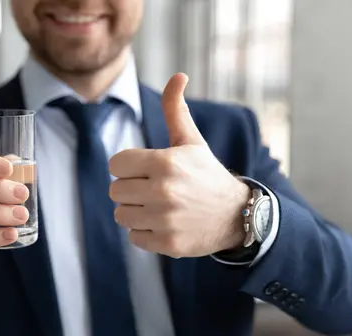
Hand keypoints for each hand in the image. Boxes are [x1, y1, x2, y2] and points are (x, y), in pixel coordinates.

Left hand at [109, 73, 249, 258]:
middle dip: (131, 189)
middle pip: (116, 191)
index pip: (116, 165)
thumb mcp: (191, 141)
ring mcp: (166, 220)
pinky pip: (134, 236)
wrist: (235, 215)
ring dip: (135, 211)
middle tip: (154, 189)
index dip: (128, 167)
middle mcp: (164, 192)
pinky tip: (164, 224)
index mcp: (166, 162)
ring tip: (158, 207)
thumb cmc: (205, 174)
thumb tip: (178, 75)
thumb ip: (175, 110)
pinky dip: (145, 232)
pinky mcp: (168, 244)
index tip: (145, 170)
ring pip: (121, 215)